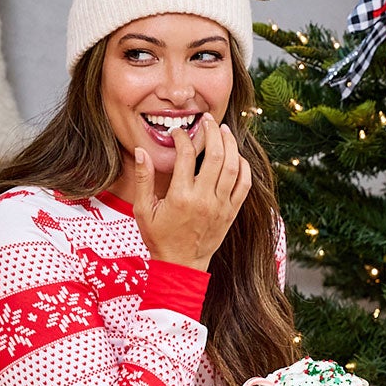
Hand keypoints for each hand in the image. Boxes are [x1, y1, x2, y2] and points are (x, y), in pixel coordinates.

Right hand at [131, 114, 252, 270]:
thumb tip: (141, 151)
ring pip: (233, 168)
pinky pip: (244, 185)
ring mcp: (221, 206)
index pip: (186, 156)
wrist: (182, 264)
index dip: (183, 138)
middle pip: (215, 156)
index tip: (178, 132)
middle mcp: (204, 199)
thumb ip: (144, 179)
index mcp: (181, 197)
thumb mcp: (144, 210)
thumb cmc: (160, 237)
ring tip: (224, 131)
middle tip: (208, 120)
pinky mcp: (232, 212)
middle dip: (212, 133)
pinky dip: (243, 167)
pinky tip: (236, 155)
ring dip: (231, 145)